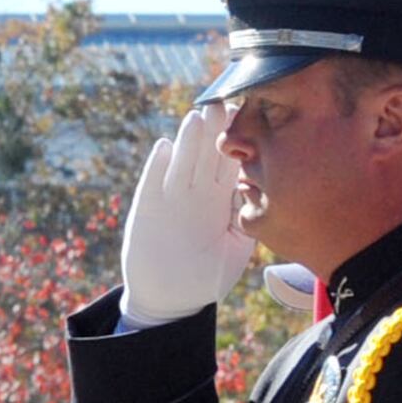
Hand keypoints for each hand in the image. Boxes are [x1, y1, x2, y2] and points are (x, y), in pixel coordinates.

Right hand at [117, 104, 253, 323]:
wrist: (170, 299)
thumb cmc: (207, 276)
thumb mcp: (236, 248)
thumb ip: (244, 219)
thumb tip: (254, 189)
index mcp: (219, 199)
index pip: (231, 161)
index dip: (239, 138)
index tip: (249, 115)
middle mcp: (195, 194)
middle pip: (207, 154)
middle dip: (215, 129)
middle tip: (224, 103)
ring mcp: (170, 200)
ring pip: (182, 163)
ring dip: (188, 140)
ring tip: (197, 118)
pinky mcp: (147, 210)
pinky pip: (151, 184)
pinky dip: (157, 167)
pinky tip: (163, 148)